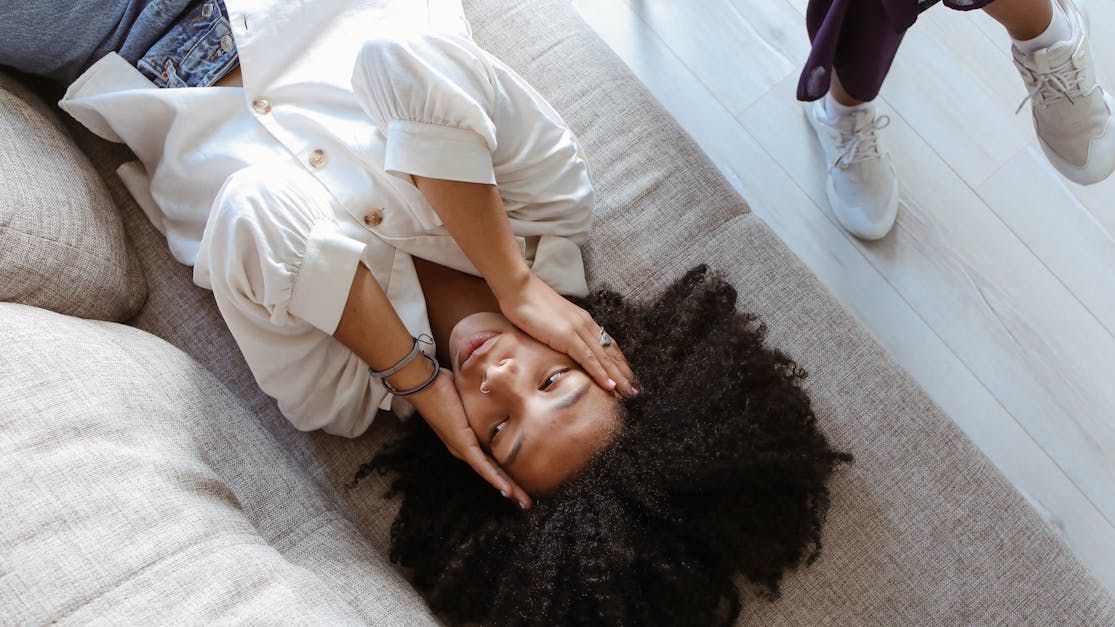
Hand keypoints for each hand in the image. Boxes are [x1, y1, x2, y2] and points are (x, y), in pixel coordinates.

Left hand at [407, 369, 533, 508]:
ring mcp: (462, 448)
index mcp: (464, 439)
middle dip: (511, 487)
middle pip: (491, 472)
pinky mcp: (462, 444)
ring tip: (523, 501)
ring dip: (507, 488)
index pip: (488, 461)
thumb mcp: (469, 395)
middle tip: (526, 502)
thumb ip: (482, 398)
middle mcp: (463, 449)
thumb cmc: (442, 384)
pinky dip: (495, 478)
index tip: (518, 484)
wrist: (423, 383)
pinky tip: (506, 490)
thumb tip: (496, 388)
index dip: (504, 473)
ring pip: (488, 473)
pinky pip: (482, 465)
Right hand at [496, 273, 635, 396]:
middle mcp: (586, 325)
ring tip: (629, 393)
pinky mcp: (567, 336)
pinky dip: (601, 373)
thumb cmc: (528, 304)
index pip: (607, 344)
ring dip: (619, 377)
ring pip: (604, 358)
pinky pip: (588, 358)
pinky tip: (610, 386)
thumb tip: (562, 345)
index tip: (627, 376)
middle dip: (625, 373)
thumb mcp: (550, 321)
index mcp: (583, 321)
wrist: (518, 288)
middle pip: (611, 353)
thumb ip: (560, 333)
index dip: (619, 362)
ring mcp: (578, 330)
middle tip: (636, 391)